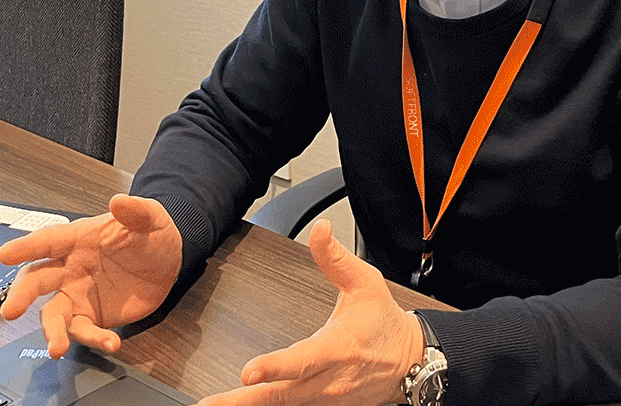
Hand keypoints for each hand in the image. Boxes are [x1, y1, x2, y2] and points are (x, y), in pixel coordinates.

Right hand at [0, 193, 182, 356]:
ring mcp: (77, 294)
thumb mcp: (150, 219)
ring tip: (57, 347)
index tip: (4, 255)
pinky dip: (94, 339)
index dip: (26, 247)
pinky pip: (85, 331)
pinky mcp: (91, 315)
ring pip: (54, 314)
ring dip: (52, 331)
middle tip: (11, 311)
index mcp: (78, 239)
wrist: (168, 263)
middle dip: (22, 295)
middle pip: (37, 280)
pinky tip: (110, 343)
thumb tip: (120, 201)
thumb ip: (136, 211)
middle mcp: (69, 268)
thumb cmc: (150, 235)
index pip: (48, 241)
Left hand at [198, 220, 423, 405]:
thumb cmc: (385, 323)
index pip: (301, 360)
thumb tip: (320, 231)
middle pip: (280, 395)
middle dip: (243, 401)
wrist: (410, 359)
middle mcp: (329, 380)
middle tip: (210, 404)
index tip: (247, 372)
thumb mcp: (366, 283)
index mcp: (336, 348)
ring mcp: (326, 398)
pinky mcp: (325, 405)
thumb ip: (336, 259)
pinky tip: (244, 405)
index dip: (273, 367)